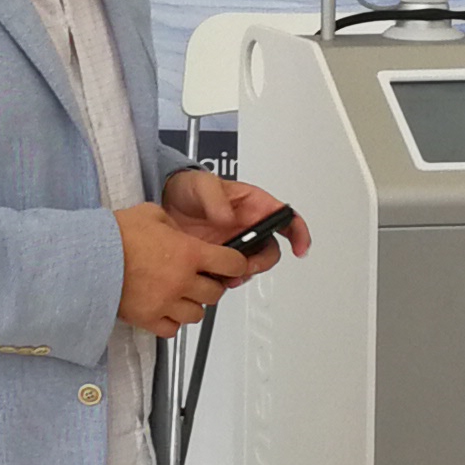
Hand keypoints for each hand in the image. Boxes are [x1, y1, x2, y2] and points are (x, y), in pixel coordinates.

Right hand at [118, 202, 251, 332]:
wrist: (87, 259)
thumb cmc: (115, 236)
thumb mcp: (151, 214)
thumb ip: (174, 226)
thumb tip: (180, 234)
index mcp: (189, 253)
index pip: (232, 264)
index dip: (236, 263)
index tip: (232, 264)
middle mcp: (182, 281)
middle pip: (216, 293)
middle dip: (211, 284)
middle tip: (201, 278)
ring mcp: (166, 303)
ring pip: (197, 315)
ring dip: (193, 304)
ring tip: (181, 295)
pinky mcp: (149, 319)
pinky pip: (173, 329)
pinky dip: (172, 321)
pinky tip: (165, 309)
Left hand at [161, 167, 308, 271]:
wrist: (166, 203)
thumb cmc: (189, 187)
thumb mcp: (202, 185)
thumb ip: (216, 198)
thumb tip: (228, 218)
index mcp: (254, 205)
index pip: (286, 218)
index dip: (299, 233)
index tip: (299, 248)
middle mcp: (249, 227)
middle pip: (271, 250)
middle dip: (262, 262)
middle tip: (246, 265)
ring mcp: (235, 244)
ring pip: (252, 266)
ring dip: (243, 274)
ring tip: (227, 273)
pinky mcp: (220, 258)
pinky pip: (231, 274)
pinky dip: (227, 279)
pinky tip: (215, 276)